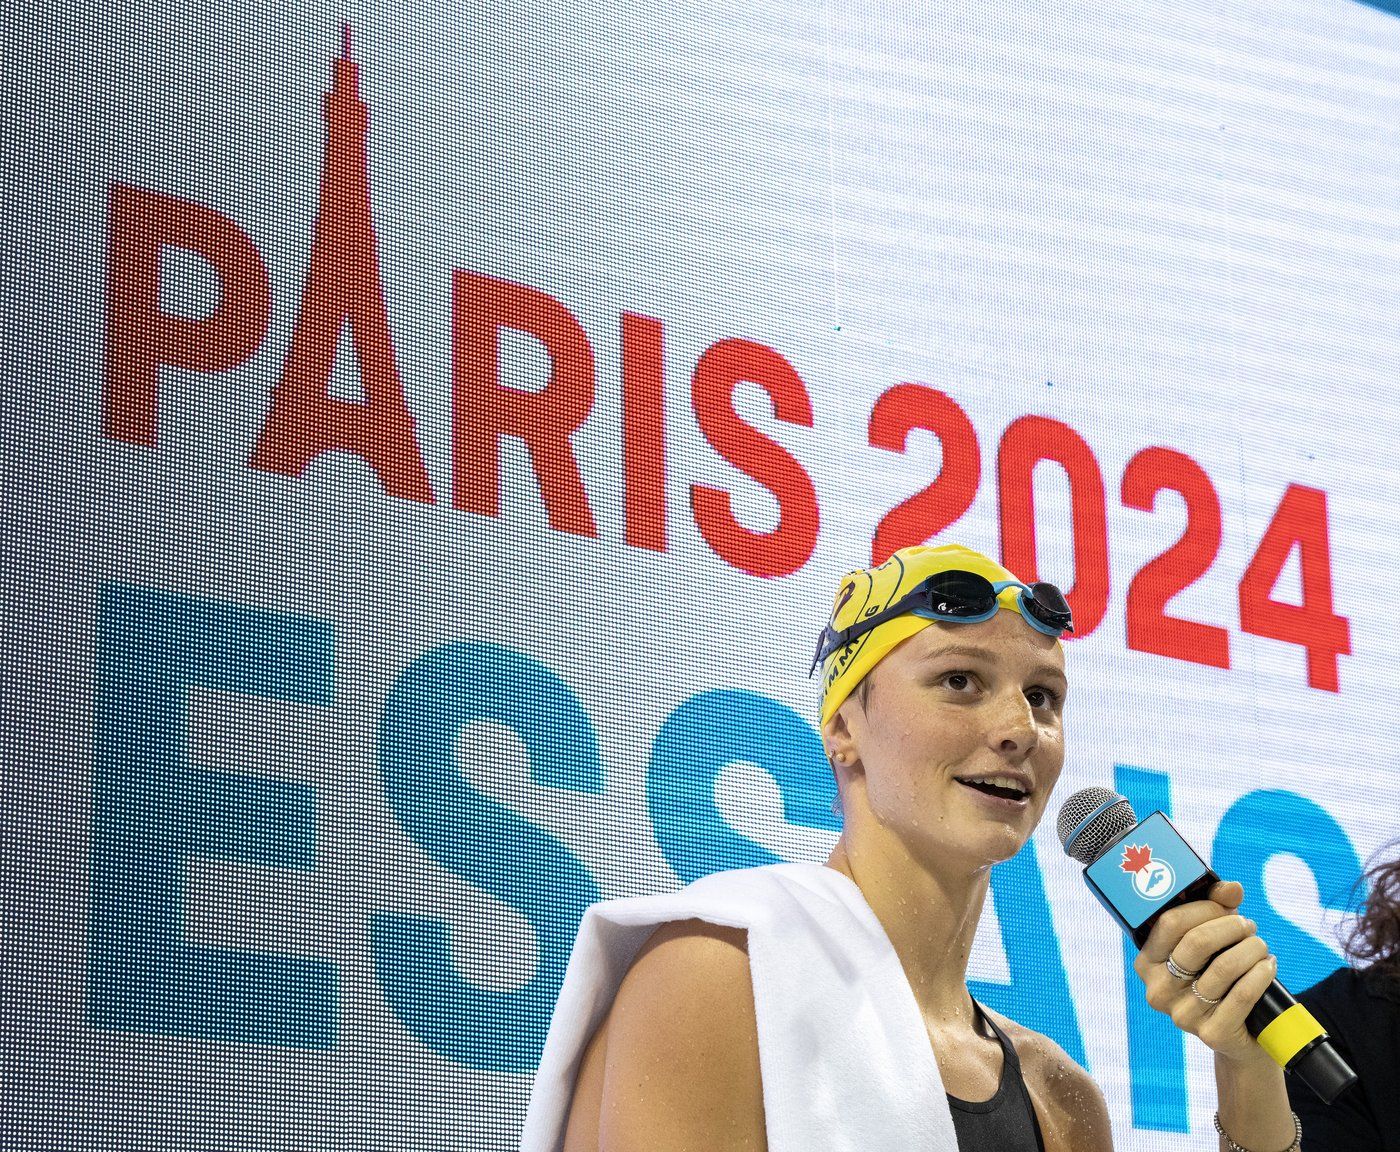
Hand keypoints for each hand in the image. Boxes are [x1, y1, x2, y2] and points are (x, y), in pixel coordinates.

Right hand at [1133, 880, 1278, 1064]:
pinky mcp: (1211, 1033)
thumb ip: (1216, 909)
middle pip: (1197, 943)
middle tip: (1248, 926)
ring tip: (1260, 946)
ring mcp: (1182, 1015)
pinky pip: (1242, 995)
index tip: (1227, 908)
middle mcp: (1158, 990)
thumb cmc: (1218, 976)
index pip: (1170, 923)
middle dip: (1231, 927)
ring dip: (1251, 949)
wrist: (1240, 1034)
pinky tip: (1268, 965)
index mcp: (1148, 962)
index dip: (1204, 909)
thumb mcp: (1212, 941)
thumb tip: (1231, 888)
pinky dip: (1261, 974)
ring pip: (1224, 967)